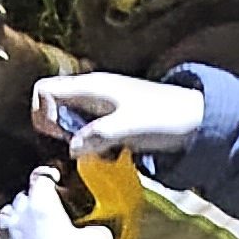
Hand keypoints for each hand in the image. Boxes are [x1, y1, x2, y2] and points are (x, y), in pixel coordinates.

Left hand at [0, 170, 115, 238]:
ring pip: (7, 214)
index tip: (57, 179)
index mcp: (43, 204)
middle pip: (23, 195)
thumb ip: (95, 228)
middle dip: (36, 197)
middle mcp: (22, 216)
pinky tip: (3, 235)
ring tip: (31, 219)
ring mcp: (11, 236)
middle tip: (51, 204)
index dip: (50, 176)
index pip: (41, 178)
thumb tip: (93, 233)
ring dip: (18, 213)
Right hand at [31, 71, 204, 155]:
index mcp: (91, 86)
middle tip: (71, 146)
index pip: (44, 90)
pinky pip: (83, 125)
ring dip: (70, 136)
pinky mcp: (110, 115)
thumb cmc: (165, 117)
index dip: (42, 114)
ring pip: (66, 116)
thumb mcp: (130, 127)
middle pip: (51, 102)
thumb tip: (71, 149)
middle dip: (52, 126)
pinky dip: (85, 139)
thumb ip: (98, 136)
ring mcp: (100, 102)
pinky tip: (103, 151)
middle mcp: (91, 90)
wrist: (196, 119)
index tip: (59, 135)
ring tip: (88, 151)